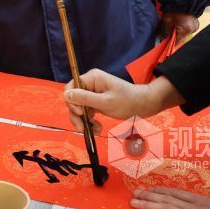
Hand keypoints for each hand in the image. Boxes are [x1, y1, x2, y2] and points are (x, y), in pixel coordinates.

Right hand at [64, 70, 179, 132]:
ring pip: (78, 108)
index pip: (71, 87)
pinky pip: (86, 112)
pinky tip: (97, 128)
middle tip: (83, 128)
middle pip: (73, 100)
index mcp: (92, 78)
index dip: (72, 101)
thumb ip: (85, 98)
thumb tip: (66, 95)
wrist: (143, 106)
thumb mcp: (105, 102)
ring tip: (94, 130)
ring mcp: (92, 93)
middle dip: (77, 115)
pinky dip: (89, 122)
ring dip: (84, 121)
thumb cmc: (127, 102)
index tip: (81, 113)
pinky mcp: (95, 102)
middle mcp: (90, 84)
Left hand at [130, 188, 209, 208]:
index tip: (150, 189)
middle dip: (149, 195)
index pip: (176, 193)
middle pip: (167, 198)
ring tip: (135, 202)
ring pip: (166, 208)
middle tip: (135, 193)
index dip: (161, 191)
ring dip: (149, 205)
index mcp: (202, 200)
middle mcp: (193, 206)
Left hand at [159, 11, 198, 42]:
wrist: (182, 0)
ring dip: (179, 31)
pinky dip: (184, 28)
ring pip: (185, 34)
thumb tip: (163, 39)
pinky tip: (180, 23)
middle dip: (174, 35)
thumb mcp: (166, 21)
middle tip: (169, 30)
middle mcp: (192, 30)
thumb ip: (165, 32)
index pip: (177, 41)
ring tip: (175, 25)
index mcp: (186, 29)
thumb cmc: (174, 9)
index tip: (165, 41)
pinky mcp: (196, 24)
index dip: (170, 42)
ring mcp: (195, 27)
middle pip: (181, 38)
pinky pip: (189, 29)